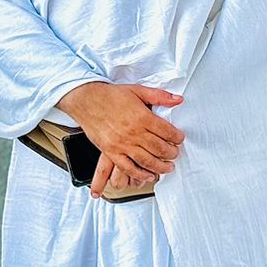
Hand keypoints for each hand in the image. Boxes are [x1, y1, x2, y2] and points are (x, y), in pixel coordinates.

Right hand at [58, 81, 184, 191]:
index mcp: (142, 117)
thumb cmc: (111, 96)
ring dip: (161, 166)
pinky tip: (148, 175)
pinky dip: (139, 174)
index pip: (167, 132)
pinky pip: (127, 167)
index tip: (179, 138)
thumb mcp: (138, 90)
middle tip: (175, 153)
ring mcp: (122, 144)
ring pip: (147, 161)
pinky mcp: (111, 152)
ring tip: (168, 167)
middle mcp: (133, 133)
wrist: (87, 101)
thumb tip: (178, 100)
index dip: (177, 137)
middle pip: (160, 148)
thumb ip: (160, 96)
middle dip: (171, 153)